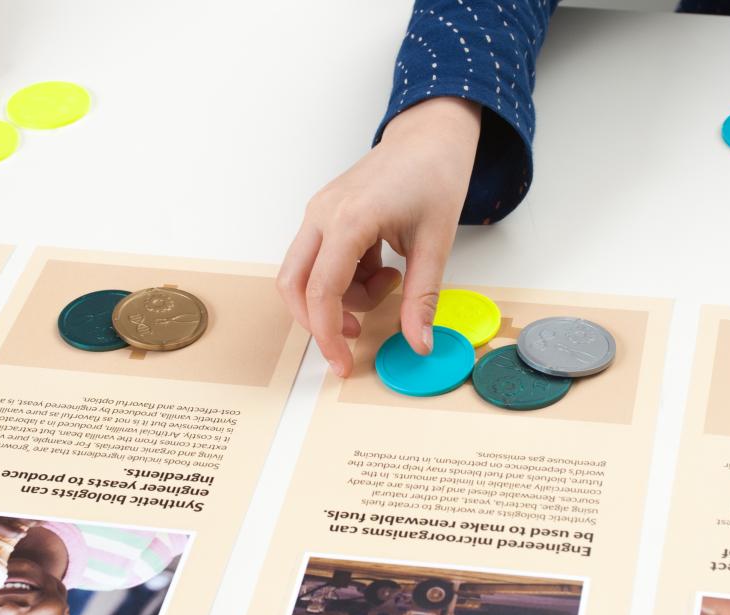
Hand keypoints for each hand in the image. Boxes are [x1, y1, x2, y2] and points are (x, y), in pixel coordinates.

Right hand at [278, 97, 481, 376]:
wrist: (430, 137)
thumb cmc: (434, 176)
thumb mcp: (436, 243)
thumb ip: (422, 298)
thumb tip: (418, 343)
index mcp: (349, 219)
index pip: (321, 291)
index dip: (328, 334)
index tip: (343, 363)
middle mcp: (323, 214)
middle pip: (293, 285)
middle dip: (318, 321)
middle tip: (353, 339)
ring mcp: (319, 212)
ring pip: (304, 274)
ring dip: (339, 297)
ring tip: (388, 283)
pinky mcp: (325, 214)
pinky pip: (320, 260)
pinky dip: (344, 278)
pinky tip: (380, 267)